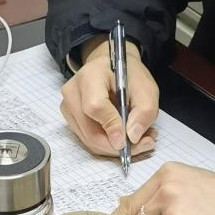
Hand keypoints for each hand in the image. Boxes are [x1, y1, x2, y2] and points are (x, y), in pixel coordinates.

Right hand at [59, 35, 158, 156]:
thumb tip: (132, 137)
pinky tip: (125, 136)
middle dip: (117, 145)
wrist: (112, 67)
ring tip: (138, 139)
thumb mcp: (146, 88)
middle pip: (90, 130)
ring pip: (89, 140)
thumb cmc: (128, 75)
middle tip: (144, 144)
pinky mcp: (70, 118)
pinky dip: (108, 143)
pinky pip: (88, 139)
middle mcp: (73, 92)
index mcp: (90, 76)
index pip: (95, 106)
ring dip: (115, 147)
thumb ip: (144, 111)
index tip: (129, 139)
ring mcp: (68, 106)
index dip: (112, 126)